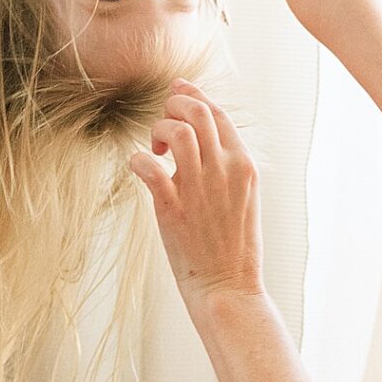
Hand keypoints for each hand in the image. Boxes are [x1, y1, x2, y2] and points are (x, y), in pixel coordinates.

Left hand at [130, 82, 263, 304]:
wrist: (229, 288)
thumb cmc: (233, 247)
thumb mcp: (243, 198)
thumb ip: (226, 168)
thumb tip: (201, 143)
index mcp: (244, 165)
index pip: (218, 113)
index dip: (193, 96)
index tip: (176, 92)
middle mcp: (224, 170)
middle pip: (197, 112)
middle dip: (173, 107)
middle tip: (162, 128)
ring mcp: (199, 188)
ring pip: (175, 131)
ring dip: (157, 130)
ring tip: (155, 150)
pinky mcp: (173, 208)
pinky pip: (148, 166)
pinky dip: (137, 159)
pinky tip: (138, 166)